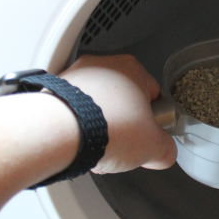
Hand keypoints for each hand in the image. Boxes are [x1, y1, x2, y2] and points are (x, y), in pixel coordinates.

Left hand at [59, 54, 176, 173]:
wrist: (61, 133)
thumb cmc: (107, 129)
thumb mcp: (154, 147)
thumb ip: (166, 149)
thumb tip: (163, 153)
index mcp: (133, 69)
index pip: (153, 95)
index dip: (153, 120)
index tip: (148, 134)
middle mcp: (103, 66)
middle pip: (122, 100)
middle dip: (123, 125)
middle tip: (122, 145)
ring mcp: (76, 75)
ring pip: (96, 105)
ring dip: (99, 127)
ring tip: (97, 150)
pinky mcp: (53, 89)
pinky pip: (72, 109)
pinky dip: (76, 126)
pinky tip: (79, 145)